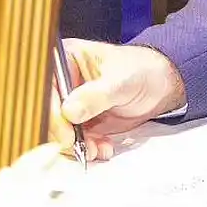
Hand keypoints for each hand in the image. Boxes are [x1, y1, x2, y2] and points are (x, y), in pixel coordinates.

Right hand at [55, 40, 185, 161]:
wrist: (161, 86)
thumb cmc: (142, 70)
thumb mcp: (122, 80)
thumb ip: (97, 95)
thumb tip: (70, 111)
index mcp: (67, 58)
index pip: (46, 85)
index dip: (51, 109)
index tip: (65, 129)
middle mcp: (63, 81)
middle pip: (47, 111)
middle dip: (62, 133)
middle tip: (78, 145)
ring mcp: (71, 103)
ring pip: (58, 129)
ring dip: (75, 145)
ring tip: (96, 149)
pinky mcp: (80, 122)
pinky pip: (74, 140)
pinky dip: (87, 148)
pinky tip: (103, 148)